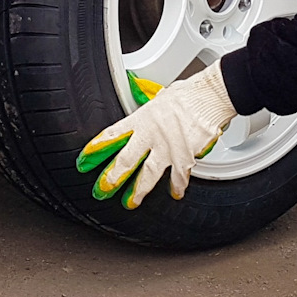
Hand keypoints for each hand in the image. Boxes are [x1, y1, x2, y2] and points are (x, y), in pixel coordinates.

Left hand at [75, 64, 236, 208]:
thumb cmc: (188, 94)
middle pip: (125, 161)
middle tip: (102, 189)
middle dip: (111, 178)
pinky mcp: (185, 157)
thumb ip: (150, 111)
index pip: (112, 135)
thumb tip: (147, 112)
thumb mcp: (160, 98)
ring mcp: (168, 148)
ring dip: (138, 191)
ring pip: (148, 175)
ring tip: (132, 202)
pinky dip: (177, 187)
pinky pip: (179, 177)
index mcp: (142, 118)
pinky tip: (175, 193)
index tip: (85, 160)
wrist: (210, 97)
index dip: (96, 149)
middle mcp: (151, 135)